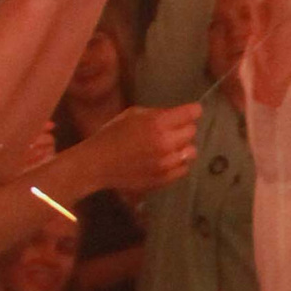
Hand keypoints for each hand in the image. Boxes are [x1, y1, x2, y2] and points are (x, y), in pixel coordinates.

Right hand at [73, 101, 199, 202]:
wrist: (98, 164)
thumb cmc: (112, 135)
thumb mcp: (132, 114)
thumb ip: (156, 114)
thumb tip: (175, 115)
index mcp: (158, 123)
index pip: (192, 113)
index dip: (192, 111)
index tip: (191, 111)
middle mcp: (167, 143)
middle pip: (192, 132)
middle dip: (184, 129)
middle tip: (172, 130)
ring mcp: (167, 163)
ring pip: (191, 152)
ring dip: (182, 148)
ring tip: (169, 148)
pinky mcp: (164, 179)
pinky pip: (183, 169)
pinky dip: (178, 164)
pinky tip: (165, 161)